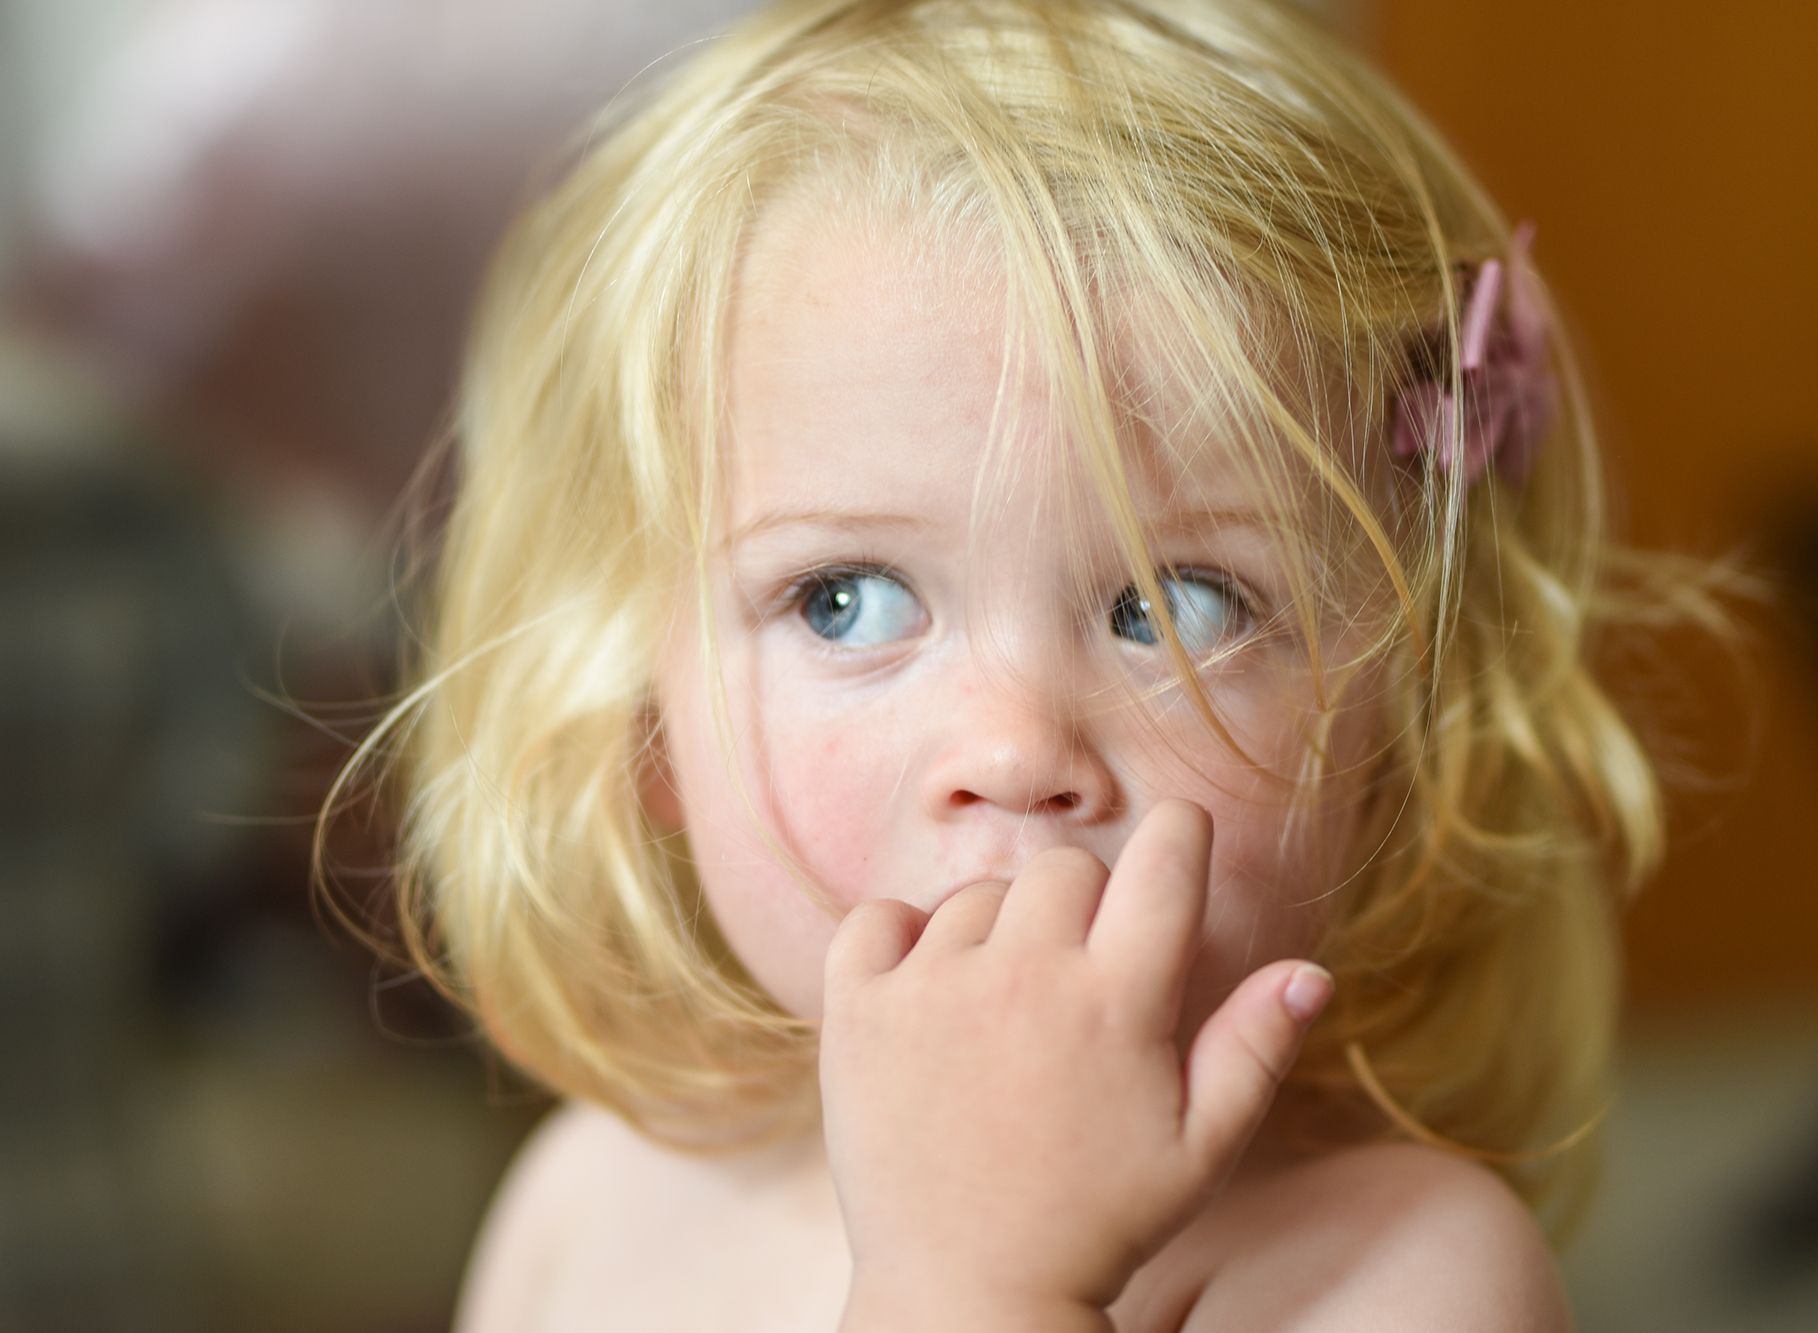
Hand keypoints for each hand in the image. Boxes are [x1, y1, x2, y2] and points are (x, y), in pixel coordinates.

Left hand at [818, 799, 1332, 1319]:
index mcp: (1118, 1003)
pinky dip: (903, 939)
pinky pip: (881, 918)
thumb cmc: (1099, 1220)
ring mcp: (933, 988)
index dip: (1181, 835)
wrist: (966, 1292)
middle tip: (1080, 980)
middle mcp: (1023, 977)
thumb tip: (1311, 969)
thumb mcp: (1200, 1150)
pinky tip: (931, 996)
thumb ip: (1255, 1049)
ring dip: (998, 932)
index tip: (1179, 838)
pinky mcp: (860, 1009)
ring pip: (978, 894)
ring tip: (1006, 1016)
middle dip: (1086, 903)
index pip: (1164, 861)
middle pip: (1066, 867)